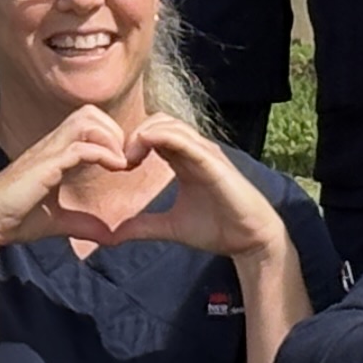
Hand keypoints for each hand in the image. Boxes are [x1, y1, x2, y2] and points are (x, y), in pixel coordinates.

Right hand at [0, 106, 145, 253]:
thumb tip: (110, 236)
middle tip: (125, 160)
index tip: (125, 164)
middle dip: (114, 130)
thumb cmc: (14, 219)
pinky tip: (116, 169)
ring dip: (111, 137)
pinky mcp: (44, 165)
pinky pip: (80, 147)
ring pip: (85, 120)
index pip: (88, 124)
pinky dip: (103, 153)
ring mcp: (47, 152)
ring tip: (121, 163)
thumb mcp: (58, 222)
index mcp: (54, 153)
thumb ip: (83, 224)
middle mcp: (51, 145)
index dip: (111, 137)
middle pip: (89, 112)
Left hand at [89, 117, 285, 262]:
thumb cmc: (218, 229)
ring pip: (168, 124)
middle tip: (118, 162)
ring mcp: (205, 153)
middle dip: (132, 135)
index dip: (130, 144)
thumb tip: (112, 236)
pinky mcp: (213, 161)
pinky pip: (184, 139)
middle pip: (157, 121)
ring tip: (127, 160)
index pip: (153, 134)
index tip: (115, 167)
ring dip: (142, 134)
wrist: (250, 240)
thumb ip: (143, 226)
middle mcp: (194, 151)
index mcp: (184, 161)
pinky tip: (142, 149)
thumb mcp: (171, 227)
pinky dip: (161, 137)